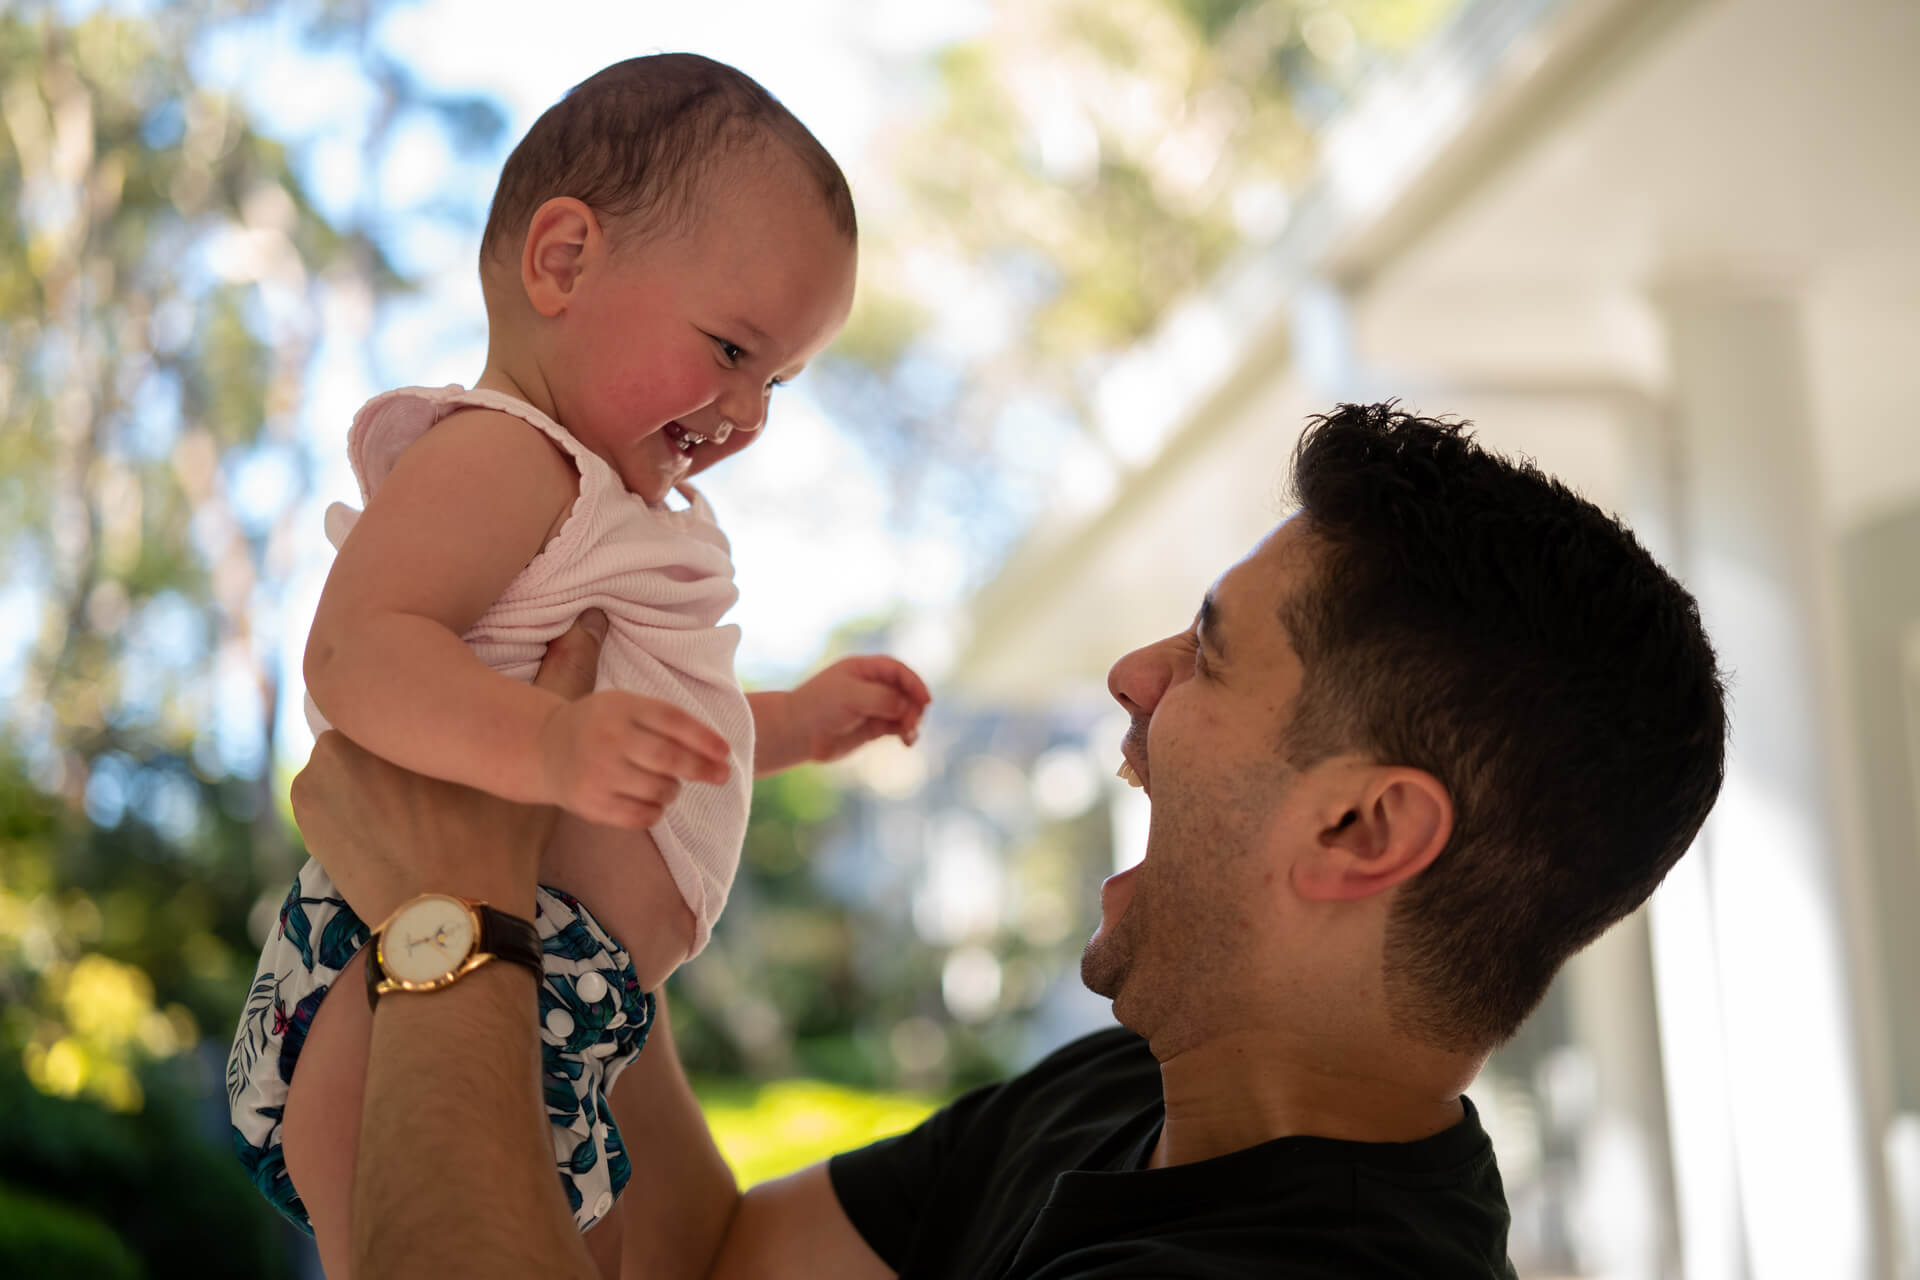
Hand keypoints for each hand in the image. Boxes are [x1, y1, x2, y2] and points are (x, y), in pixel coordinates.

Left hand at [292, 610, 610, 923]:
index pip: (411, 699)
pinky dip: (347, 814)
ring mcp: (319, 775)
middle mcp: (351, 731)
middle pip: (380, 733)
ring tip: (409, 820)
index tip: (448, 761)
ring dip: (371, 783)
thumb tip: (591, 619)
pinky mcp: (304, 815)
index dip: (431, 728)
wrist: (454, 923)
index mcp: (405, 711)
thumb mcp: (535, 762)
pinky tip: (383, 836)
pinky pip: (326, 800)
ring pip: (351, 765)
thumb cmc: (499, 841)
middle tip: (435, 799)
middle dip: (400, 758)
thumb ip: (562, 683)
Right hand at [536, 688, 731, 829]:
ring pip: (660, 790)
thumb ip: (666, 721)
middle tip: (722, 776)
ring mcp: (598, 774)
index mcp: (621, 708)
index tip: (726, 752)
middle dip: (703, 769)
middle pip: (669, 758)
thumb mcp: (626, 706)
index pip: (672, 721)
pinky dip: (657, 811)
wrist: (545, 748)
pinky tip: (651, 800)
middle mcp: (608, 739)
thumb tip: (717, 751)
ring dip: (675, 789)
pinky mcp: (592, 804)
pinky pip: (642, 816)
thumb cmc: (601, 725)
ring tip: (667, 783)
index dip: (704, 738)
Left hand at [789, 656, 930, 763]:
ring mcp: (873, 707)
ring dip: (912, 721)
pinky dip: (906, 732)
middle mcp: (871, 686)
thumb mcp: (851, 696)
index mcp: (864, 669)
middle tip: (911, 723)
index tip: (926, 700)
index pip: (898, 671)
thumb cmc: (819, 707)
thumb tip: (907, 708)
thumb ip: (882, 698)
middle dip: (913, 706)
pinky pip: (898, 727)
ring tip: (909, 735)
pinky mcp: (872, 728)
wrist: (797, 733)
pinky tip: (907, 741)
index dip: (914, 683)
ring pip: (905, 711)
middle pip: (905, 691)